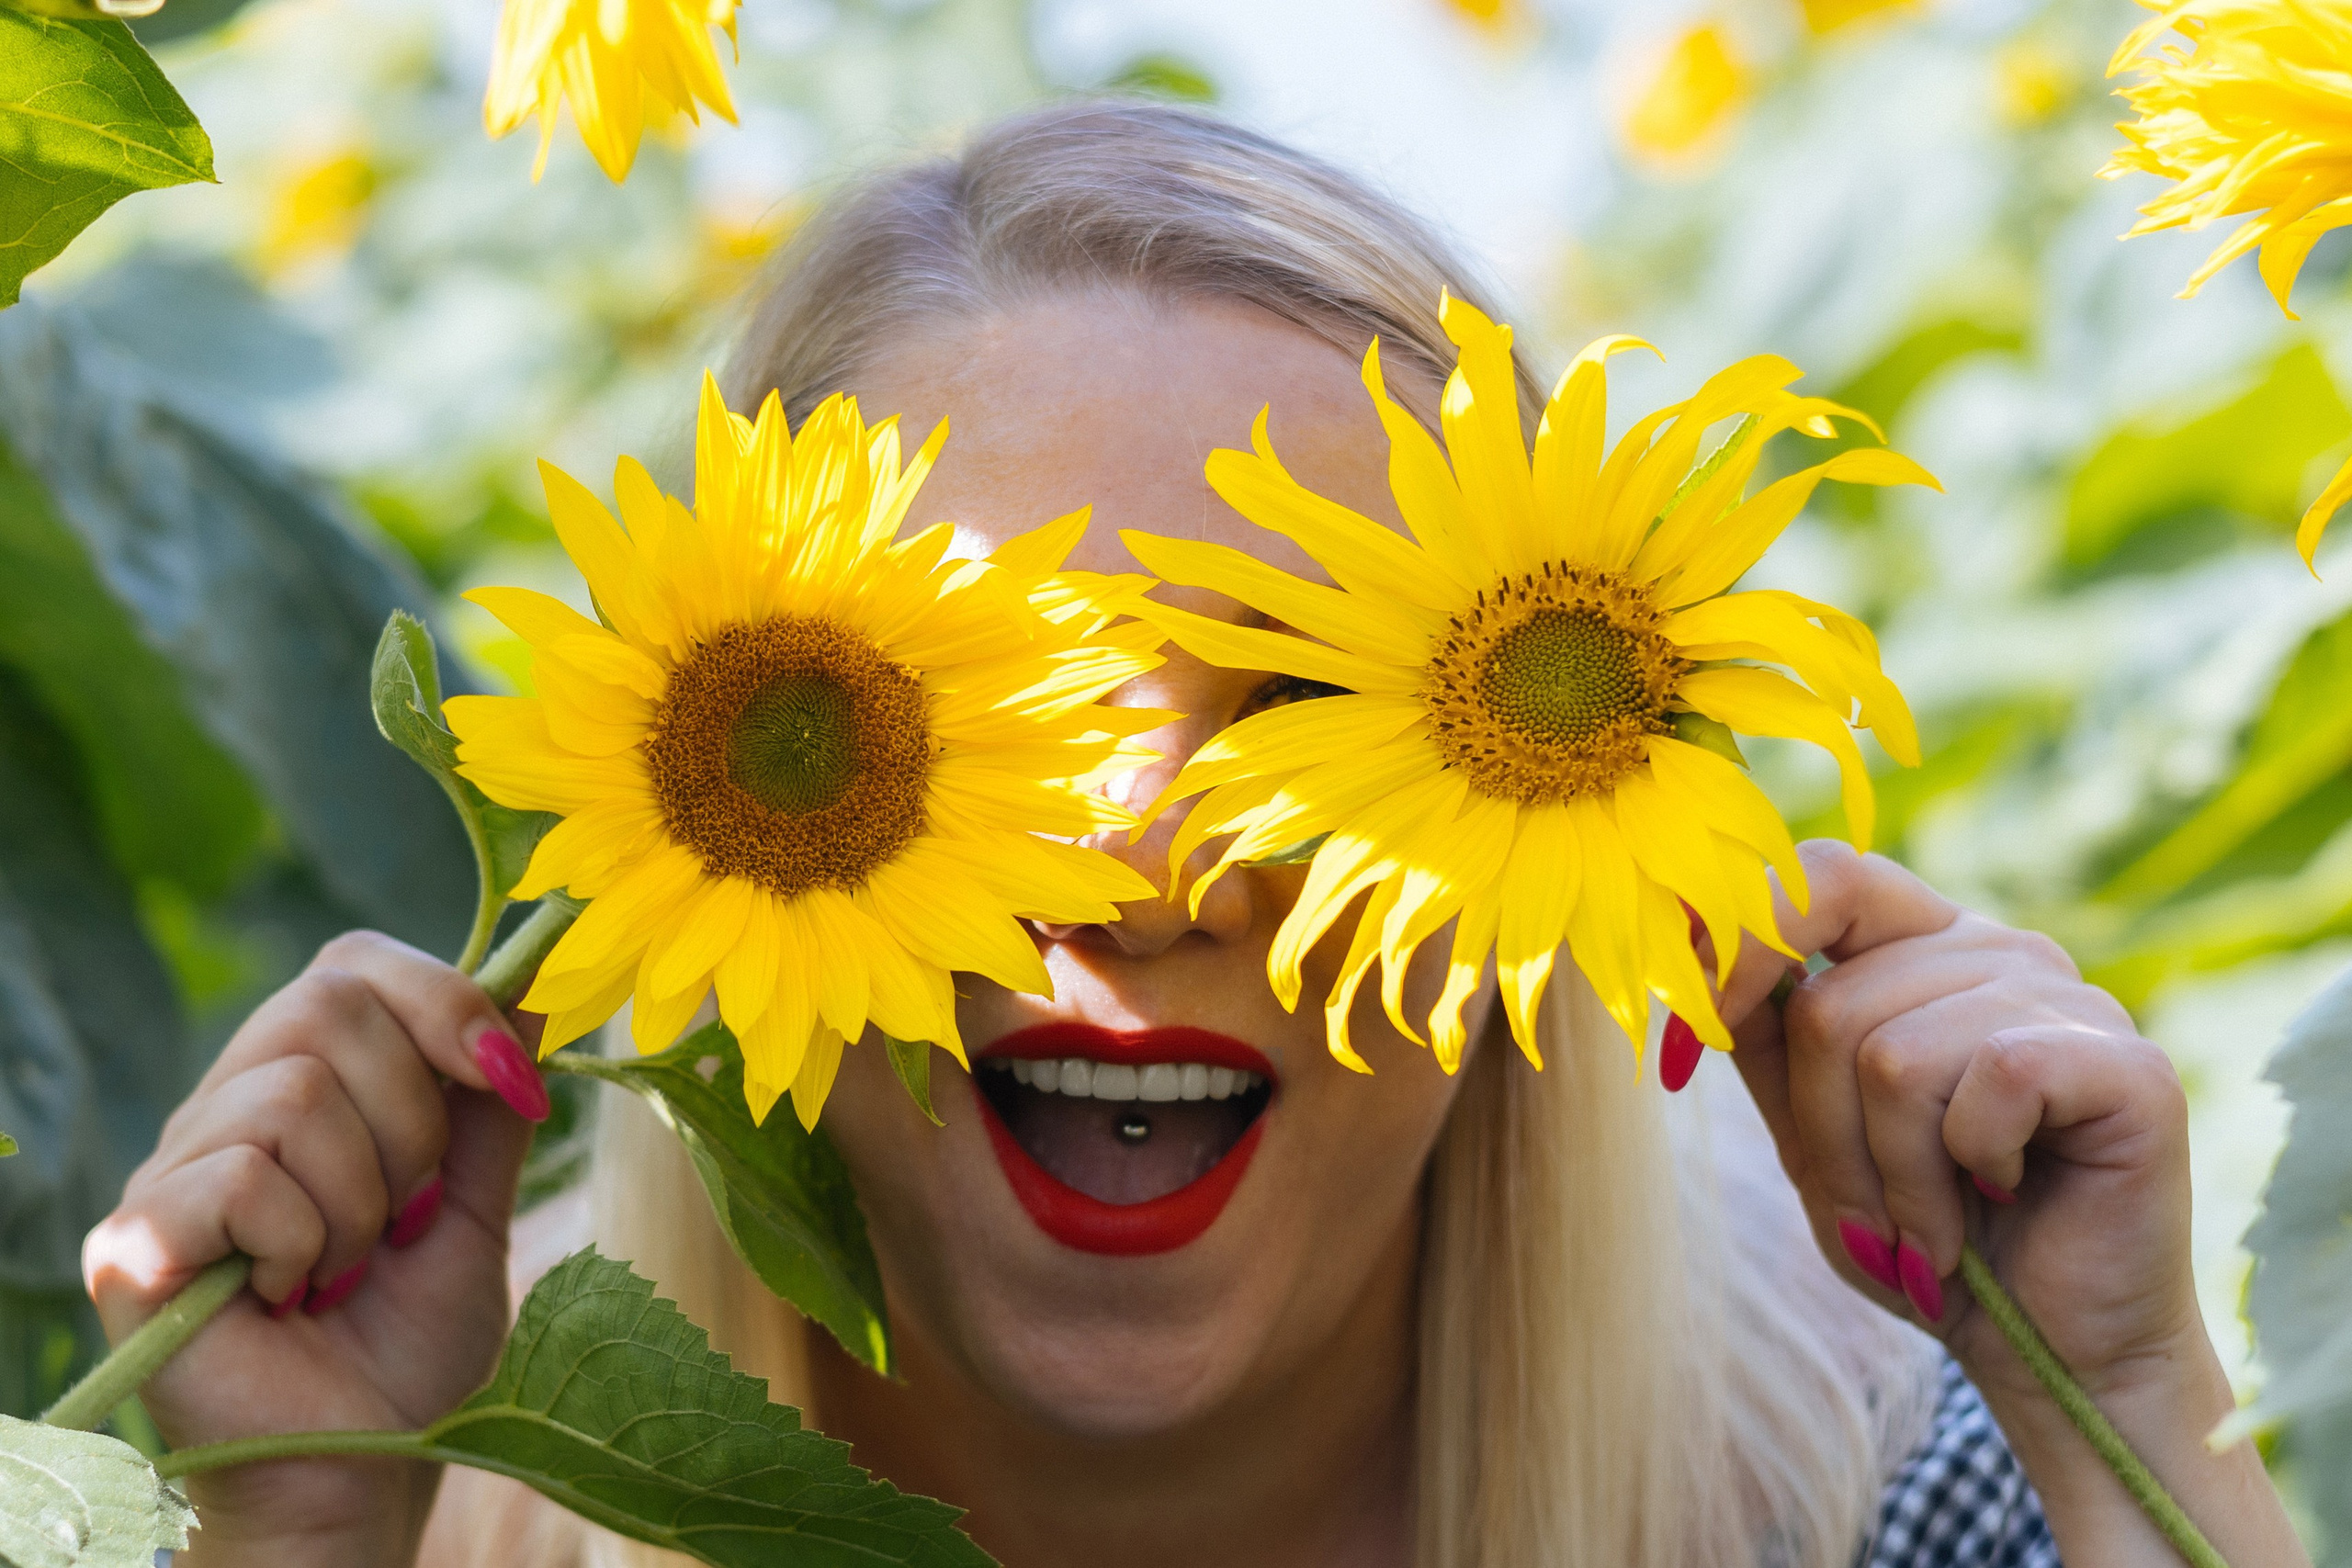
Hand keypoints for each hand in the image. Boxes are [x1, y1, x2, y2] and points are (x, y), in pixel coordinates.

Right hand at [82, 931, 550, 1567]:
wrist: (365, 1470)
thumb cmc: (408, 1348)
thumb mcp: (475, 1206)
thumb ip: (491, 1104)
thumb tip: (535, 987)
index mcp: (302, 1086)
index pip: (355, 965)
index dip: (445, 1001)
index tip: (513, 1082)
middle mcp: (224, 1109)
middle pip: (324, 1003)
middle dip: (412, 1116)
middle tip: (411, 1216)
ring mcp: (170, 1173)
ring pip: (295, 1094)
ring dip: (362, 1198)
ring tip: (349, 1271)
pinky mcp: (136, 1241)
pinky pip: (242, 1175)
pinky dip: (302, 1243)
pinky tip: (290, 1299)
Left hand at [1711, 843, 2305, 1565]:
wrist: (2049, 1353)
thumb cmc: (1926, 1240)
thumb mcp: (1811, 1135)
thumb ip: (1761, 1035)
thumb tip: (1685, 938)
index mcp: (1922, 949)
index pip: (1822, 876)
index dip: (1741, 944)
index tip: (1685, 1045)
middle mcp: (1999, 951)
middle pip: (1834, 1005)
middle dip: (1826, 1136)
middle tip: (1875, 1213)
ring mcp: (2073, 999)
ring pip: (1897, 1057)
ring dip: (1895, 1174)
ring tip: (1938, 1222)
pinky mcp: (2129, 1065)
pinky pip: (1991, 1083)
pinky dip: (1970, 1167)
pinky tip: (2004, 1194)